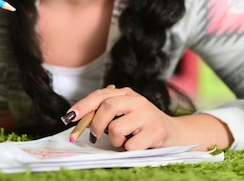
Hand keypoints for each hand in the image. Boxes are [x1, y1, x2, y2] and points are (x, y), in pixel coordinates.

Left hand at [67, 86, 233, 150]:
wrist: (174, 134)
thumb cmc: (141, 126)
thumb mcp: (124, 114)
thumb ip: (105, 113)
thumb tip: (78, 120)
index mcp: (126, 94)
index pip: (100, 95)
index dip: (82, 106)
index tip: (68, 118)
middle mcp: (137, 100)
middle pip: (108, 107)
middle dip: (96, 124)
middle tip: (94, 136)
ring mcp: (147, 115)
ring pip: (117, 128)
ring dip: (115, 140)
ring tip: (123, 141)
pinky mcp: (155, 132)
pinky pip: (131, 145)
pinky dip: (128, 149)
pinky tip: (137, 145)